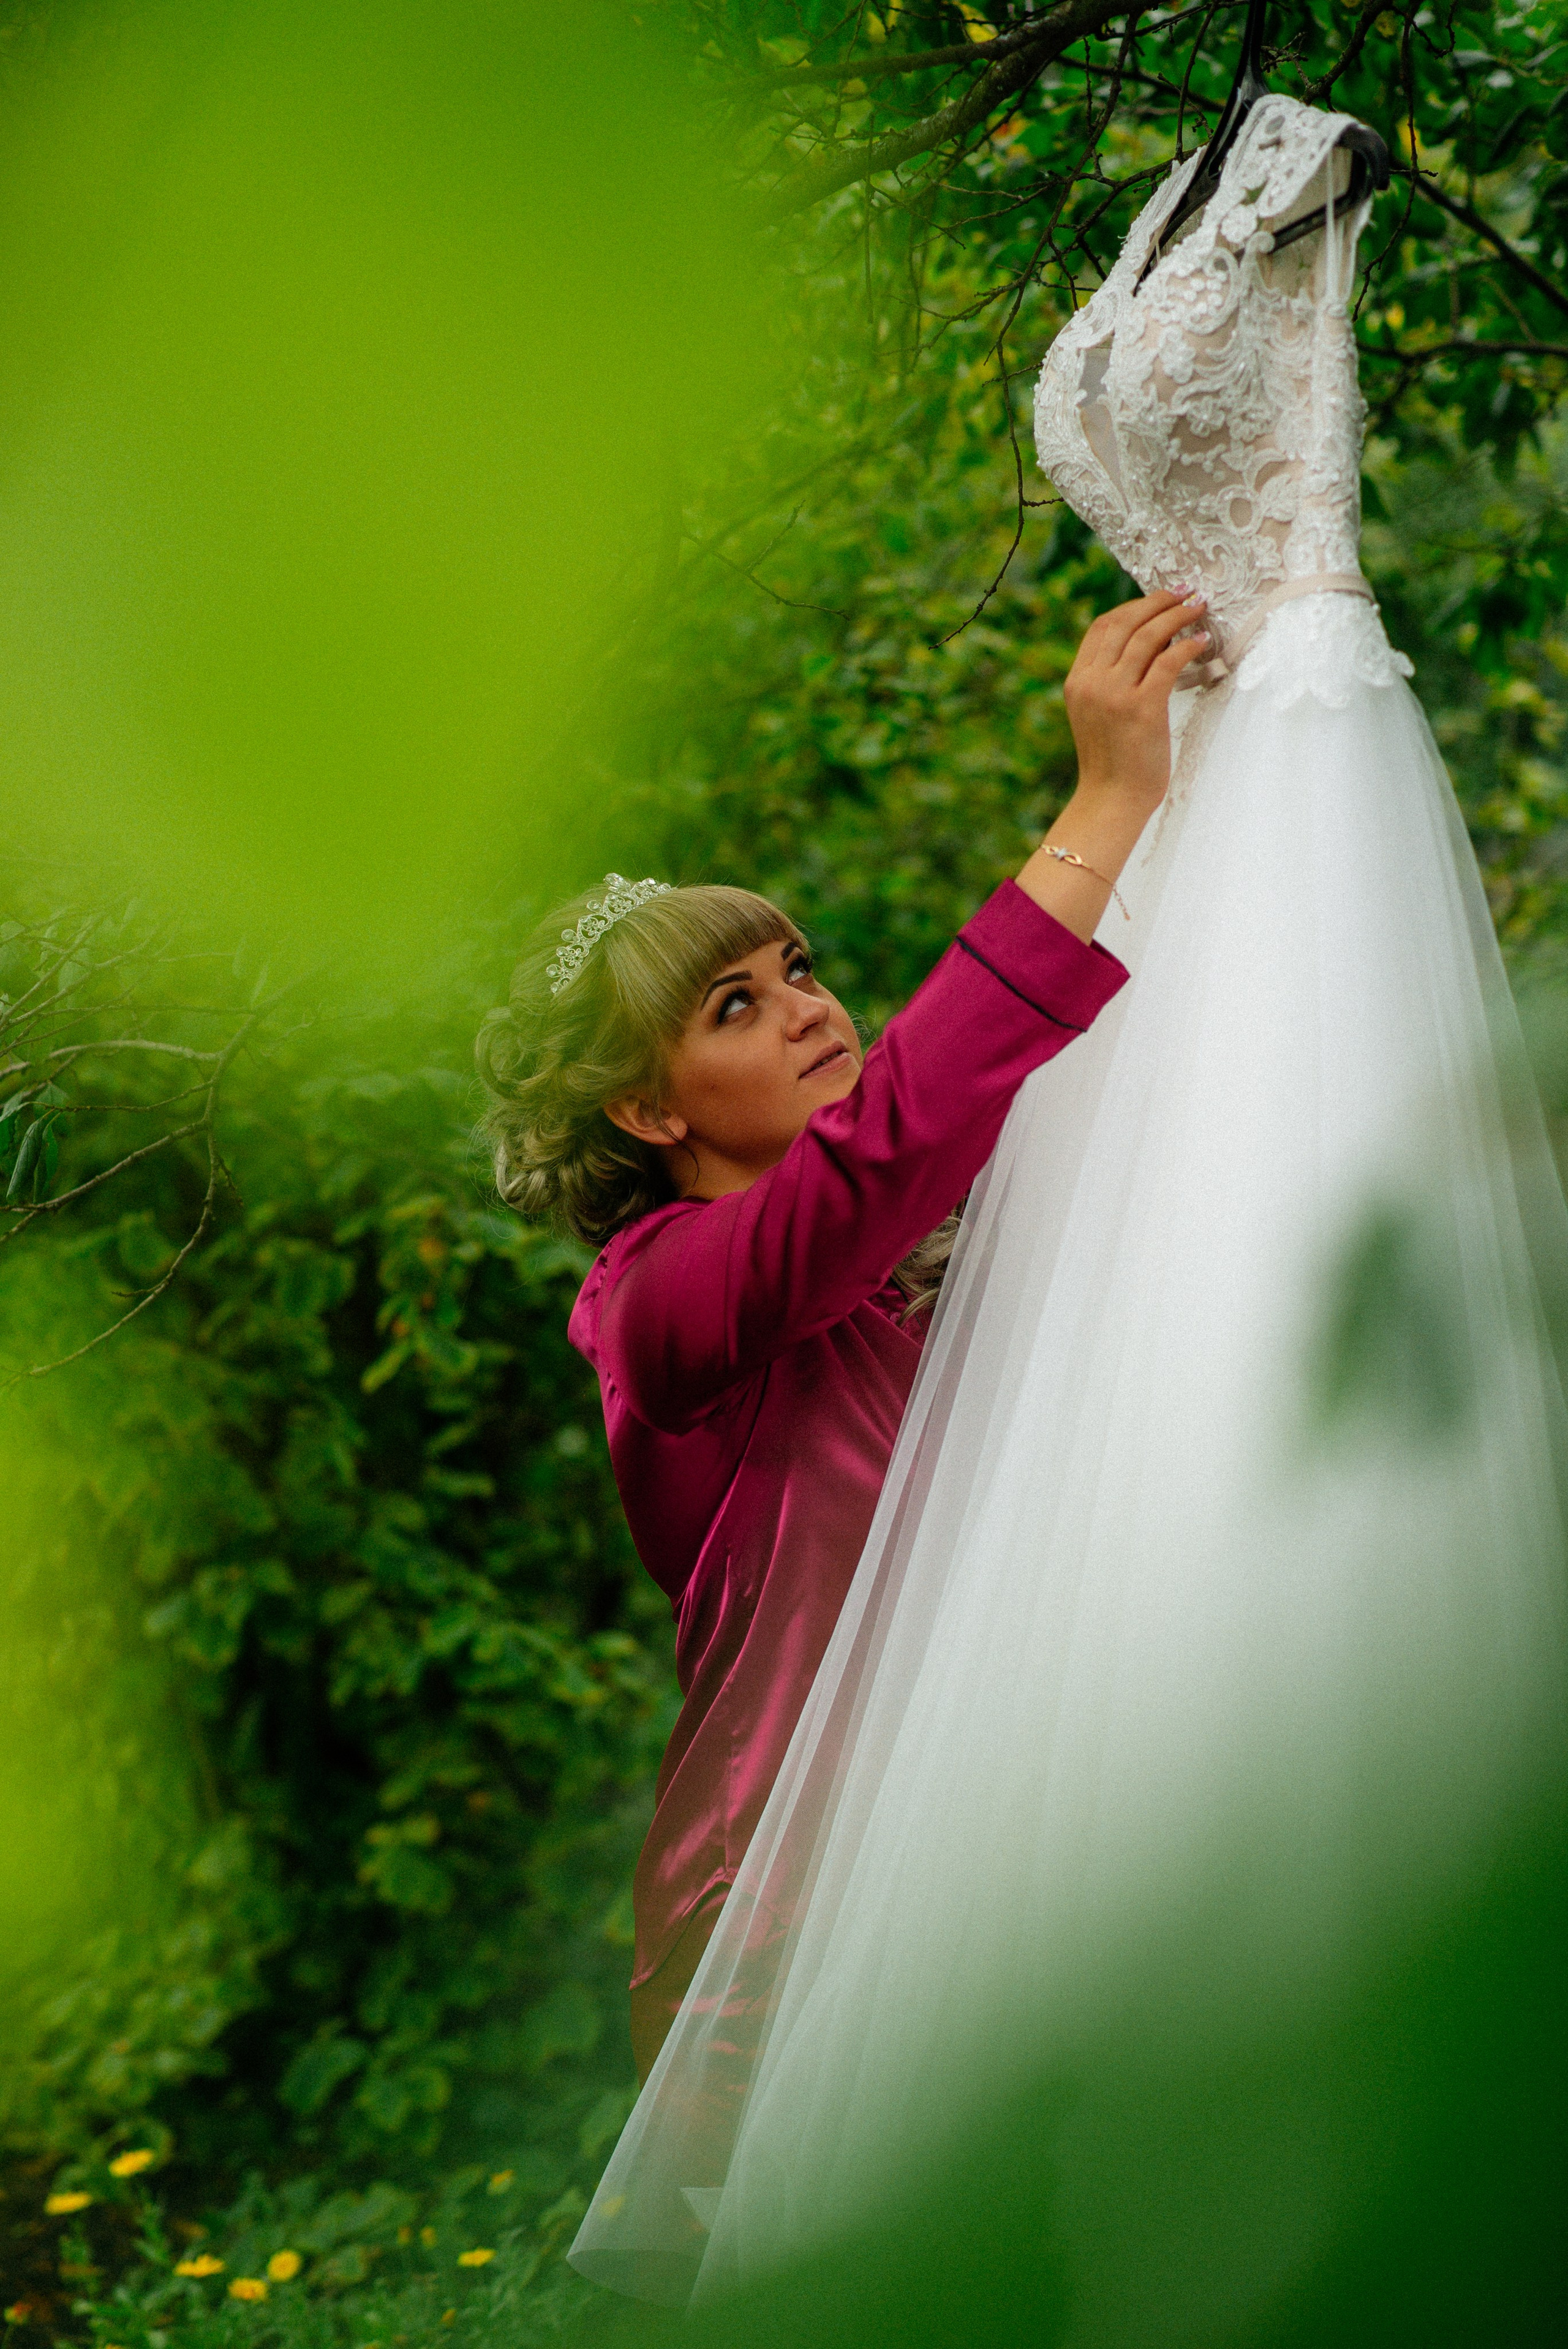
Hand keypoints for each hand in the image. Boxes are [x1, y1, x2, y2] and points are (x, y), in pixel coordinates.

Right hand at [1062, 588, 1208, 814]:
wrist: (1111, 800)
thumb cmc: (1114, 763)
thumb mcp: (1101, 714)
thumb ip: (1112, 681)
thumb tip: (1153, 646)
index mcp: (1078, 682)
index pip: (1102, 627)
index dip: (1133, 606)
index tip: (1160, 599)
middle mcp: (1091, 683)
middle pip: (1124, 622)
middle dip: (1158, 602)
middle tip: (1186, 592)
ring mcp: (1114, 694)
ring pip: (1147, 637)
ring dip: (1177, 616)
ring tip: (1199, 608)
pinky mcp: (1141, 708)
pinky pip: (1168, 662)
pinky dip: (1188, 647)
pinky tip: (1202, 642)